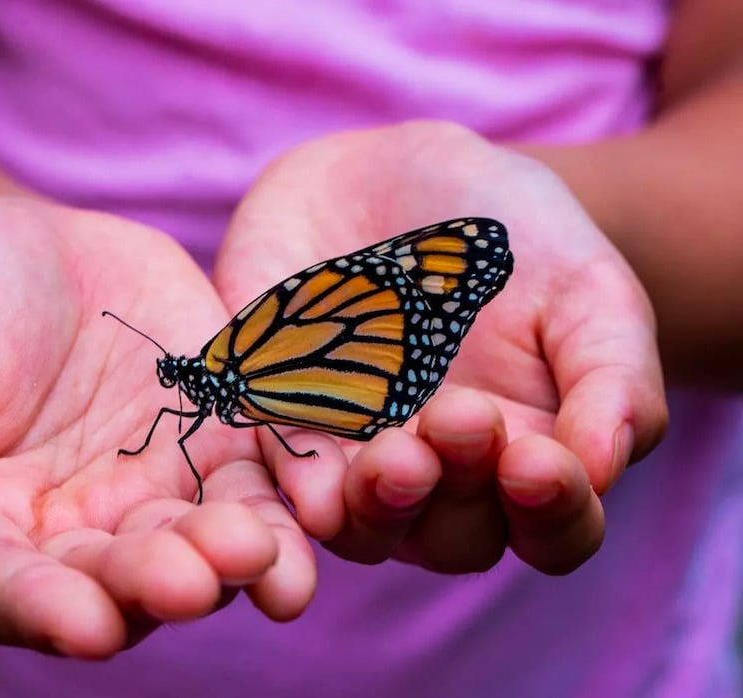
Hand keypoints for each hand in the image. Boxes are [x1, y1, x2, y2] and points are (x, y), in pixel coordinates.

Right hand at [0, 197, 314, 656]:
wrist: (30, 248)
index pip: (3, 589)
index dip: (40, 610)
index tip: (83, 624)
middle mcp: (72, 536)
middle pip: (115, 582)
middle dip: (154, 585)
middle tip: (191, 581)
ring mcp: (152, 495)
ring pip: (197, 547)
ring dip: (233, 562)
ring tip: (261, 555)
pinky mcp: (217, 448)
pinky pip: (258, 484)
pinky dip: (288, 504)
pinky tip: (318, 510)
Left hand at [216, 122, 667, 573]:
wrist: (399, 175)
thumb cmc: (515, 240)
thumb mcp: (587, 290)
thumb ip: (612, 377)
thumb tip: (601, 468)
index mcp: (526, 459)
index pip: (554, 529)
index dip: (554, 512)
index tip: (539, 461)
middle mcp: (440, 478)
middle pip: (453, 539)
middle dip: (458, 494)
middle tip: (459, 418)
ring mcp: (356, 457)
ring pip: (363, 526)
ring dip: (378, 506)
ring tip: (393, 457)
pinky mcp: (279, 421)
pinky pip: (280, 471)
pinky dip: (295, 482)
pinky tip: (310, 481)